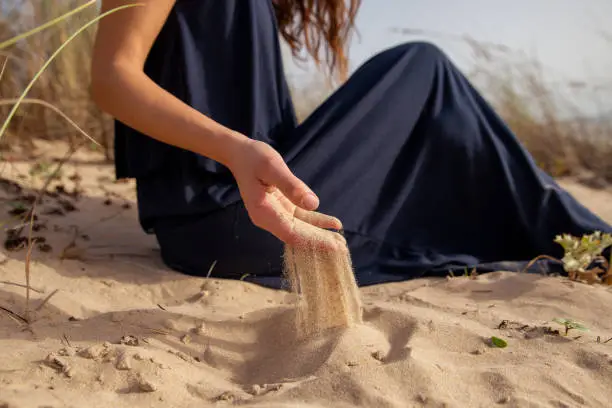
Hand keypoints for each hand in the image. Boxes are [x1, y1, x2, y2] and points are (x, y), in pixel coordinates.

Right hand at [228, 138, 344, 249]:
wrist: (240, 154)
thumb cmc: (254, 158)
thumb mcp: (272, 167)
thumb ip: (291, 186)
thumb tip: (313, 204)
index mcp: (263, 212)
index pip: (291, 233)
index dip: (313, 241)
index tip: (333, 245)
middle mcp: (268, 218)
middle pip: (297, 236)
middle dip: (319, 242)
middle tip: (343, 247)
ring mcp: (275, 215)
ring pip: (300, 230)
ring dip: (320, 234)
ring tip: (341, 239)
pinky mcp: (281, 208)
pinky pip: (301, 219)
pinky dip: (316, 222)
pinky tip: (333, 224)